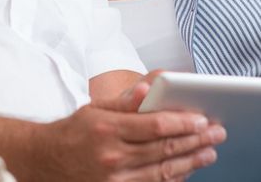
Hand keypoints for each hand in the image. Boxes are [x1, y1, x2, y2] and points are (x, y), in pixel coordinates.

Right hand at [26, 73, 226, 181]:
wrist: (43, 162)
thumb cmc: (73, 132)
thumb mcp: (95, 109)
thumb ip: (125, 102)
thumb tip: (149, 88)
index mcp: (107, 129)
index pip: (154, 126)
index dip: (182, 123)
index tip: (202, 119)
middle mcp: (112, 156)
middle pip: (163, 149)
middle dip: (195, 141)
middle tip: (217, 133)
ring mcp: (114, 179)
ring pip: (162, 171)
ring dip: (190, 162)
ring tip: (209, 152)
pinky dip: (173, 178)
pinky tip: (187, 169)